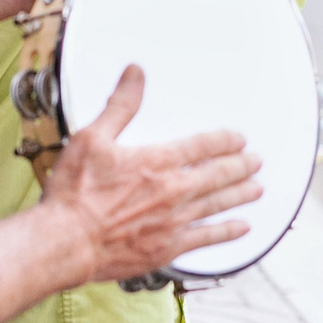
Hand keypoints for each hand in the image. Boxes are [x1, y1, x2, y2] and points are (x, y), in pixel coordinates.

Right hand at [43, 65, 262, 286]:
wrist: (65, 242)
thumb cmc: (74, 194)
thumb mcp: (92, 138)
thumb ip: (120, 106)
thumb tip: (135, 74)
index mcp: (157, 162)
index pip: (203, 146)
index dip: (225, 140)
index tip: (239, 139)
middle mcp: (173, 191)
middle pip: (218, 175)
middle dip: (241, 167)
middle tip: (257, 162)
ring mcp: (173, 222)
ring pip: (218, 205)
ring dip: (240, 195)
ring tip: (257, 189)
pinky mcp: (167, 248)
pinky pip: (206, 239)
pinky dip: (227, 232)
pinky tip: (241, 228)